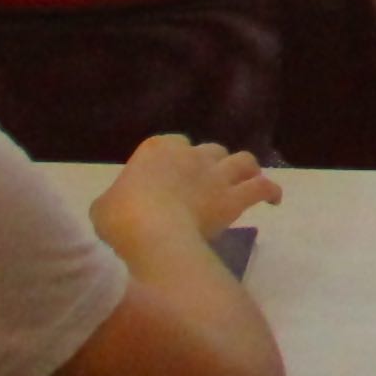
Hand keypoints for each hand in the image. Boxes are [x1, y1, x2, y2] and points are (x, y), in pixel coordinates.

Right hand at [100, 134, 275, 249]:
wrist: (149, 232)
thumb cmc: (118, 219)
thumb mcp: (102, 207)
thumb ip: (115, 200)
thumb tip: (117, 207)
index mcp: (155, 150)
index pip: (170, 144)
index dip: (174, 158)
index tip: (171, 175)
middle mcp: (190, 155)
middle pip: (209, 151)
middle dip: (210, 164)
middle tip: (206, 184)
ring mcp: (215, 174)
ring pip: (242, 161)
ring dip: (245, 169)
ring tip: (247, 180)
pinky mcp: (233, 198)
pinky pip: (261, 187)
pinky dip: (269, 191)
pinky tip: (273, 199)